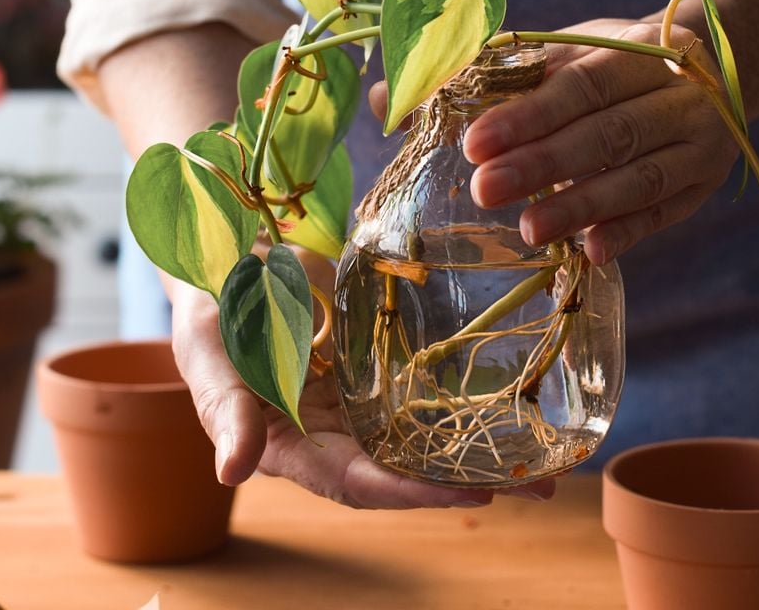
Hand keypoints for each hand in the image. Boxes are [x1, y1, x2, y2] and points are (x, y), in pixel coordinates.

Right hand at [169, 246, 554, 508]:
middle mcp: (333, 436)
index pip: (356, 483)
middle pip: (406, 471)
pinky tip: (515, 403)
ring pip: (424, 437)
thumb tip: (230, 474)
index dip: (409, 492)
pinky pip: (424, 391)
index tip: (472, 494)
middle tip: (543, 488)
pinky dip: (467, 403)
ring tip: (551, 460)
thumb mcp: (208, 358)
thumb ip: (224, 412)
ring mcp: (359, 404)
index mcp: (291, 448)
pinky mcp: (376, 369)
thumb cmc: (207, 314)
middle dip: (471, 482)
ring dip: (483, 450)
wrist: (229, 263)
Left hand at [372, 20, 738, 265]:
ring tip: (527, 230)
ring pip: (639, 179)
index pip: (576, 85)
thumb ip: (479, 78)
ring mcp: (696, 143)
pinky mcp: (701, 186)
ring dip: (581, 206)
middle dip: (542, 164)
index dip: (526, 115)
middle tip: (483, 191)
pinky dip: (629, 233)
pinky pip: (665, 214)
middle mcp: (672, 95)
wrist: (709, 69)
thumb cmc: (606, 68)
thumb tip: (386, 100)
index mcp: (631, 51)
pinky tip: (591, 252)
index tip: (472, 144)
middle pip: (605, 134)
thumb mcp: (555, 56)